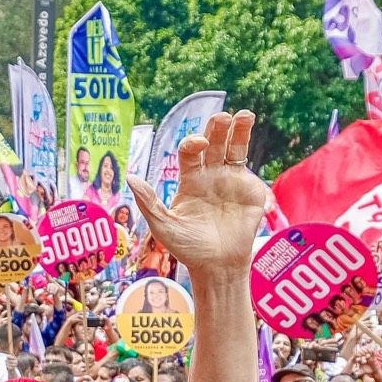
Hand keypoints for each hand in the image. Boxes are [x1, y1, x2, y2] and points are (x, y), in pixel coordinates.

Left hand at [128, 109, 266, 271]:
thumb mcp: (164, 226)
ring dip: (240, 131)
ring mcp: (232, 181)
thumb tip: (130, 177)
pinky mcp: (251, 191)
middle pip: (215, 143)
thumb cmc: (188, 249)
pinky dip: (250, 156)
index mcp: (190, 179)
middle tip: (223, 117)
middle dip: (218, 129)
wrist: (217, 266)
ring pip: (235, 149)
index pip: (190, 152)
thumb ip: (149, 202)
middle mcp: (211, 175)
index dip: (193, 143)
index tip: (197, 143)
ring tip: (245, 114)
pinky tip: (251, 146)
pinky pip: (249, 172)